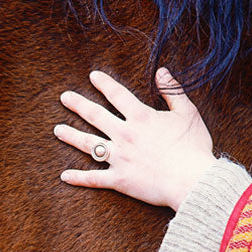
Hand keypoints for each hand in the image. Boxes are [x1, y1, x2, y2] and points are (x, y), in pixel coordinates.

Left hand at [55, 68, 217, 210]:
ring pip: (88, 144)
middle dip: (78, 105)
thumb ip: (173, 91)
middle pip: (95, 116)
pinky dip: (78, 178)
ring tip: (57, 130)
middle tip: (64, 97)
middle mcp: (125, 135)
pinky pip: (94, 178)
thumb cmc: (193, 147)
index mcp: (141, 118)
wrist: (192, 180)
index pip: (118, 96)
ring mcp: (119, 158)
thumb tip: (162, 71)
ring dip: (71, 136)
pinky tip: (64, 175)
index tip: (93, 76)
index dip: (105, 84)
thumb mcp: (188, 114)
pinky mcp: (119, 179)